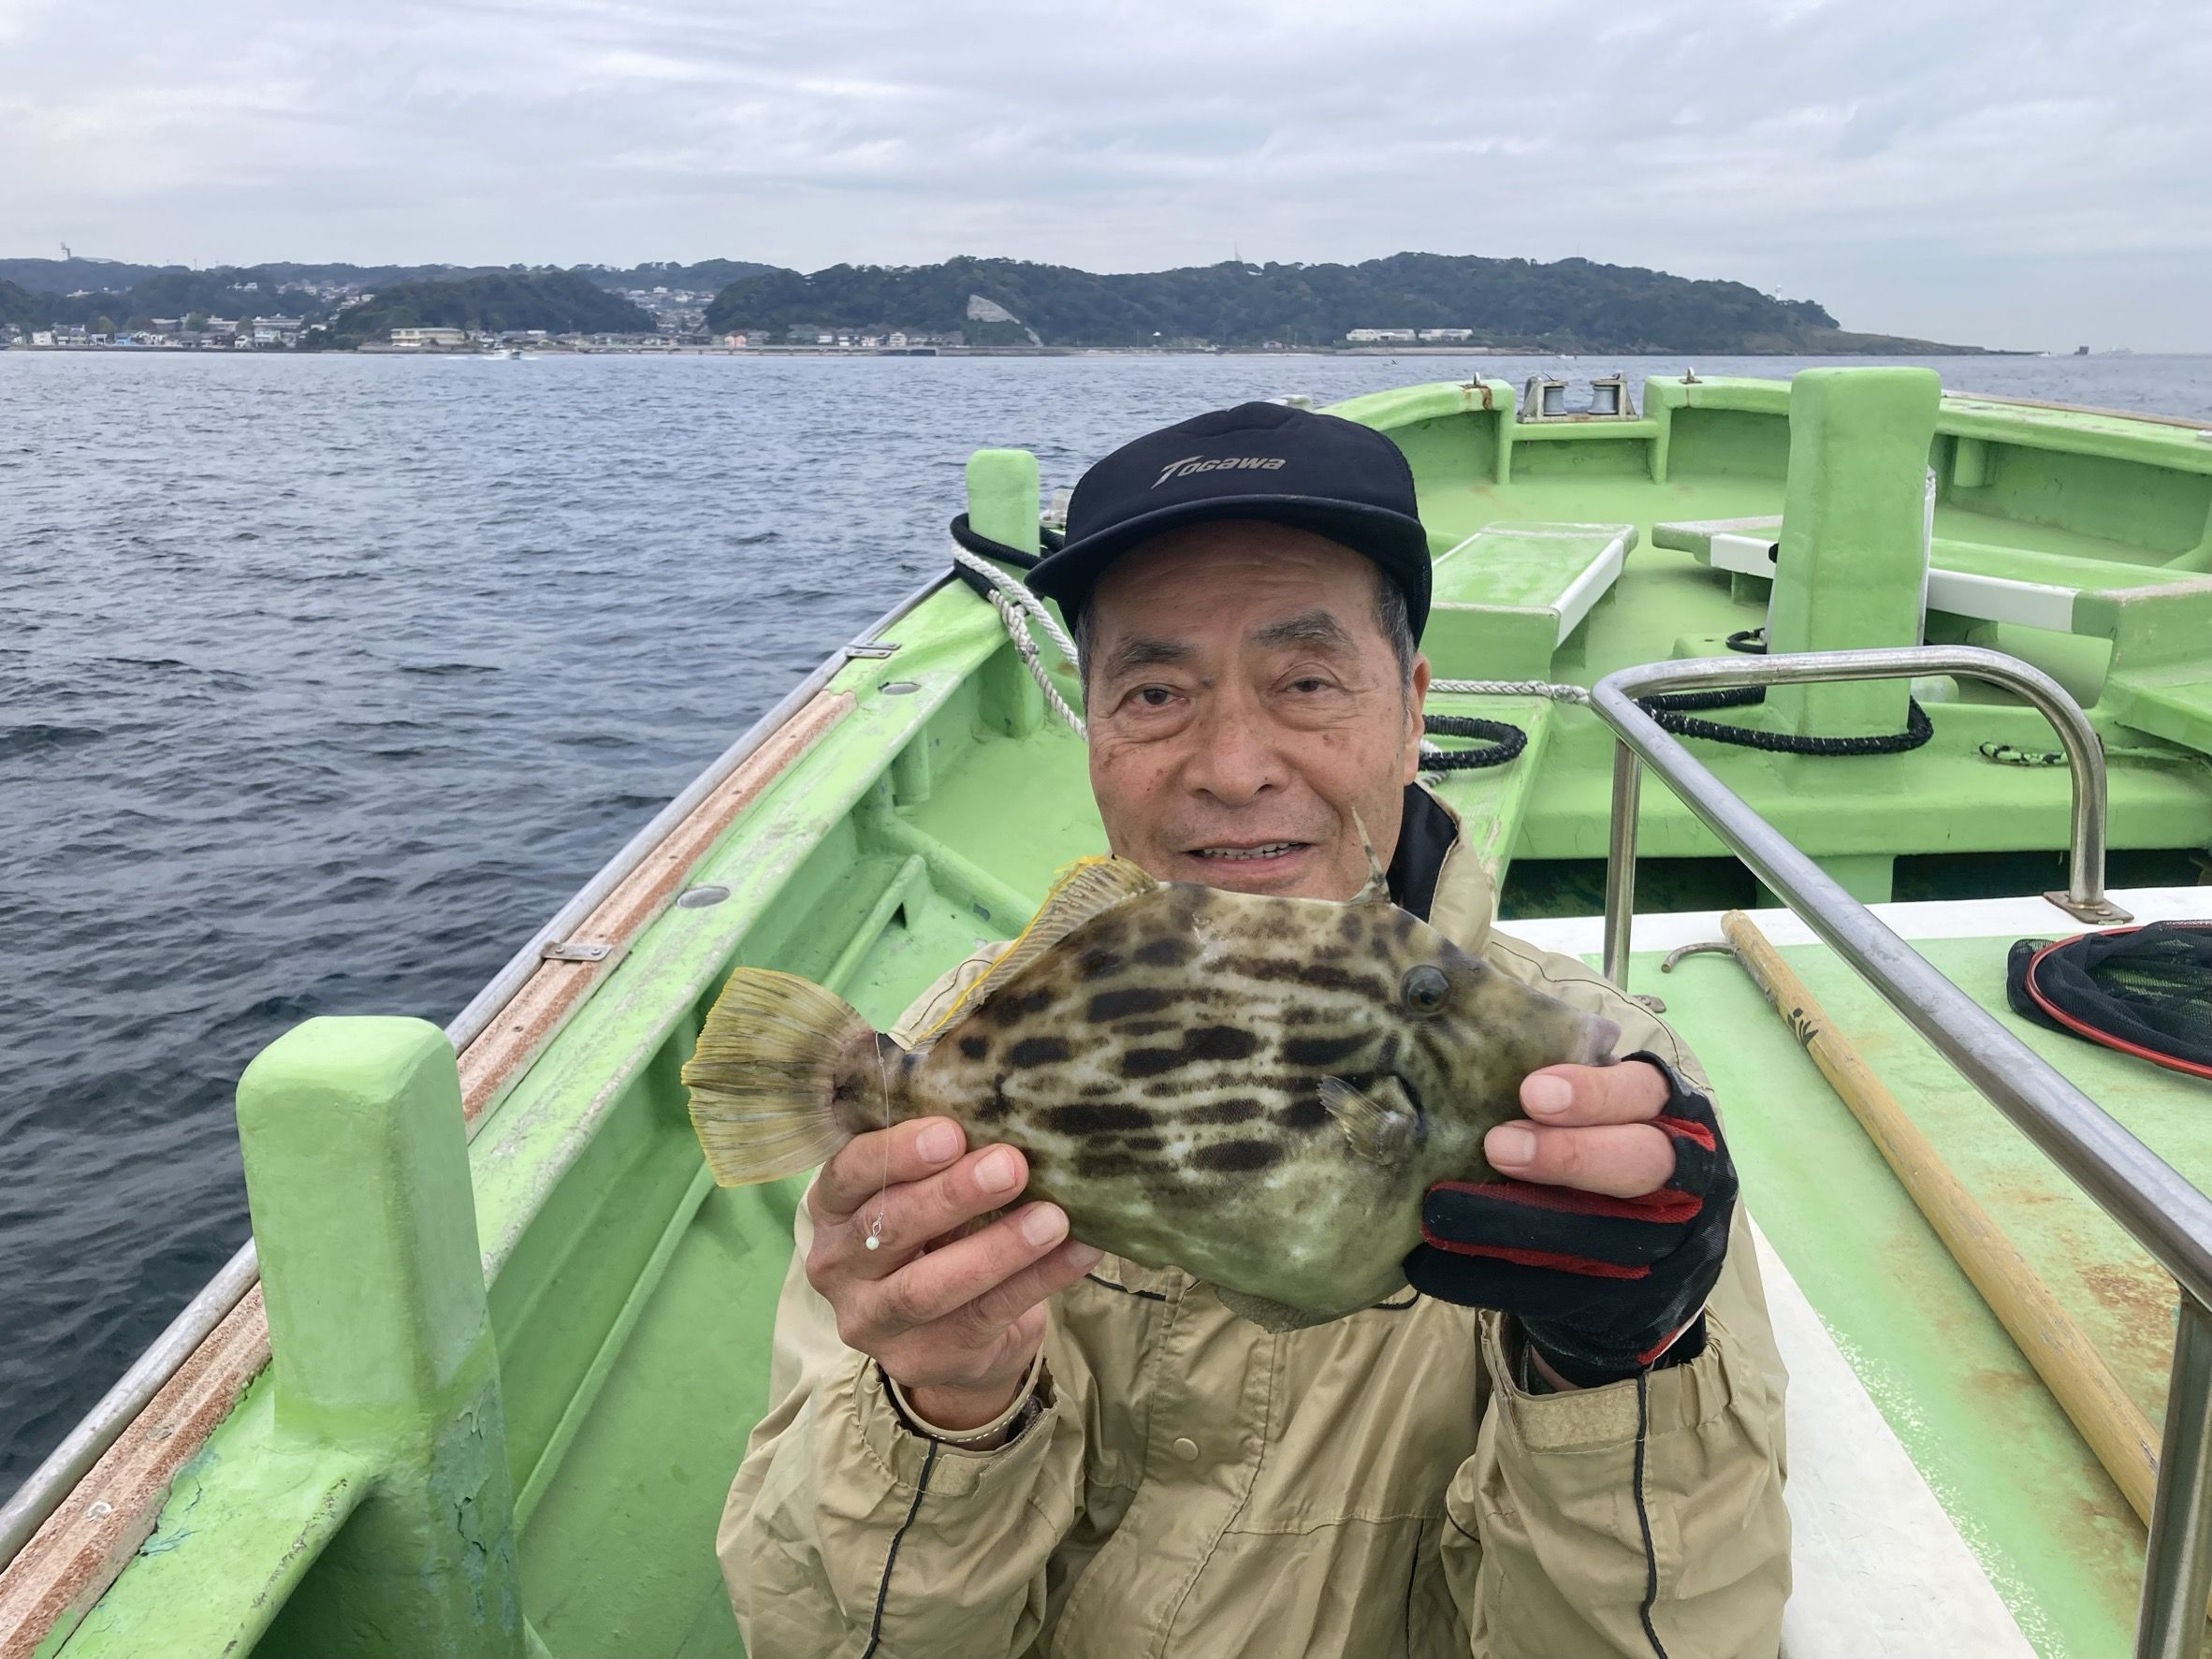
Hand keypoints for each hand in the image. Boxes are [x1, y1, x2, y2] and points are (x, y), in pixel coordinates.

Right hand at [806, 1117, 1101, 1434]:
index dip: (896, 1153)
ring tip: (1053, 1218)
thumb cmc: (936, 1235)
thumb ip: (944, 1158)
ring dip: (997, 1248)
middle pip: (886, 1229)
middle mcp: (837, 1266)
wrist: (949, 1335)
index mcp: (831, 1208)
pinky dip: (1038, 1280)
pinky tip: (1078, 1252)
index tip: (952, 1132)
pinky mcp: (922, 1359)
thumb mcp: (922, 1191)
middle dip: (951, 1195)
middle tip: (1011, 1166)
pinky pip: (984, 1317)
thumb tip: (1011, 1108)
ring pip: (929, 1287)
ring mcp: (873, 1322)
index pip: (848, 1174)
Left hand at [1403, 1053, 1736, 1386]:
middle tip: (1497, 1146)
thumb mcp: (1607, 1113)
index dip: (1595, 1094)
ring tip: (1442, 1208)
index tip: (1531, 1092)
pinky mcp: (1624, 1297)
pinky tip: (1431, 1264)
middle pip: (1641, 1163)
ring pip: (1594, 1235)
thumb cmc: (1607, 1149)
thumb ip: (1564, 1093)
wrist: (1644, 1262)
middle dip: (1569, 1155)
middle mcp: (1682, 1180)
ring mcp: (1662, 1245)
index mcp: (1676, 1116)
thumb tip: (1466, 1059)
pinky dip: (1489, 1276)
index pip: (1647, 1093)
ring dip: (1513, 1221)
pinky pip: (1555, 1289)